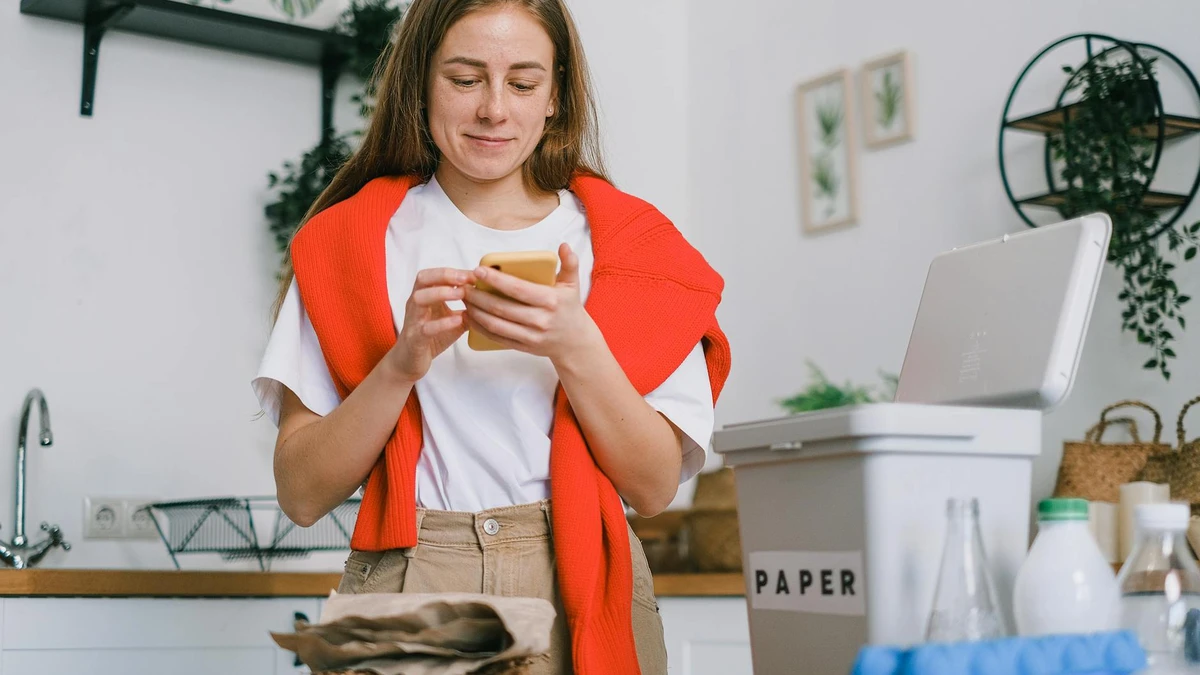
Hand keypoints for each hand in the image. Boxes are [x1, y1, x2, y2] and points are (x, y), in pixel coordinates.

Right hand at [384, 267, 475, 382]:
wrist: (410, 362)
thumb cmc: (432, 337)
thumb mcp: (453, 320)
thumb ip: (468, 308)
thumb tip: (490, 298)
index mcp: (424, 296)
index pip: (434, 274)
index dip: (453, 271)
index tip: (474, 273)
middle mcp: (416, 304)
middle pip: (423, 279)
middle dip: (445, 275)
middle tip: (466, 279)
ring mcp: (413, 321)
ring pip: (420, 299)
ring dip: (441, 293)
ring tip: (461, 294)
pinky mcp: (415, 339)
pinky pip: (426, 328)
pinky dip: (442, 323)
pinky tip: (457, 320)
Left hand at [463, 243, 600, 361]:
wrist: (575, 342)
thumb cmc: (569, 308)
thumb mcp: (573, 285)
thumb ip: (569, 264)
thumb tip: (564, 246)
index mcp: (550, 301)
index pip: (518, 289)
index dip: (496, 280)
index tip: (478, 270)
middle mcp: (540, 320)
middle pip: (501, 307)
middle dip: (478, 296)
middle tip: (464, 286)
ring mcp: (531, 336)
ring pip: (495, 324)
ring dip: (476, 312)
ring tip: (465, 300)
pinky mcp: (523, 347)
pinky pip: (497, 338)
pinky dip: (480, 328)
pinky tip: (471, 317)